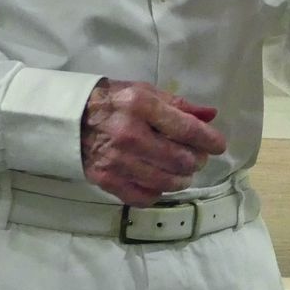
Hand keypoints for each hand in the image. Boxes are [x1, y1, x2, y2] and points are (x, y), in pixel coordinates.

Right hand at [80, 78, 226, 206]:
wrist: (70, 118)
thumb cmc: (114, 101)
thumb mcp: (146, 92)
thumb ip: (179, 106)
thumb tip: (211, 115)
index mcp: (141, 106)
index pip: (186, 128)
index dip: (209, 140)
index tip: (219, 145)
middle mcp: (130, 135)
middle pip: (180, 159)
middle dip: (196, 160)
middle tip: (197, 157)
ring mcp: (117, 161)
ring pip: (166, 182)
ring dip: (182, 179)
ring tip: (183, 171)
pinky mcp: (106, 181)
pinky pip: (144, 196)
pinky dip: (158, 192)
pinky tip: (161, 182)